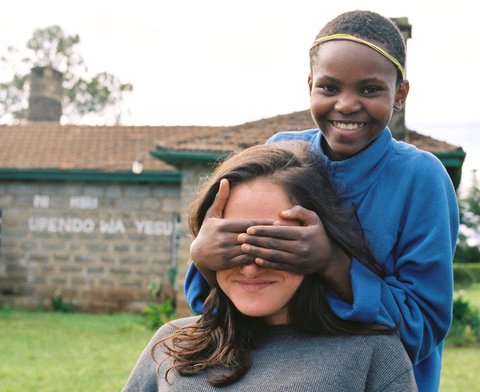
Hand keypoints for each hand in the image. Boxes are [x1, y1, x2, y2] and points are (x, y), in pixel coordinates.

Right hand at [190, 179, 273, 285]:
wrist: (197, 254)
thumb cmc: (207, 231)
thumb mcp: (212, 214)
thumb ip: (220, 198)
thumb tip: (225, 180)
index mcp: (223, 226)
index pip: (247, 224)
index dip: (263, 223)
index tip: (277, 221)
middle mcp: (224, 238)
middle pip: (250, 236)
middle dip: (266, 235)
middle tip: (283, 233)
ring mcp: (226, 252)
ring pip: (250, 249)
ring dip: (263, 247)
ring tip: (278, 245)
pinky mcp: (227, 263)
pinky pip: (245, 261)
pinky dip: (257, 258)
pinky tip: (268, 256)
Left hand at [238, 205, 352, 301]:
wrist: (328, 257)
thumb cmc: (317, 234)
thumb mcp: (314, 218)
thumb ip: (299, 211)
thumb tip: (281, 213)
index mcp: (303, 234)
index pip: (279, 232)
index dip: (263, 231)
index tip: (249, 228)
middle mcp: (300, 248)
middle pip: (273, 244)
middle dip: (255, 241)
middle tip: (240, 238)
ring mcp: (297, 260)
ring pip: (273, 256)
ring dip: (257, 252)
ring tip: (244, 248)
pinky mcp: (295, 269)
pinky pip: (278, 266)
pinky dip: (266, 264)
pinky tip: (255, 259)